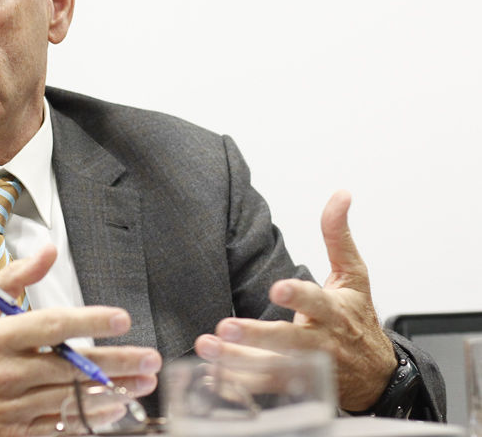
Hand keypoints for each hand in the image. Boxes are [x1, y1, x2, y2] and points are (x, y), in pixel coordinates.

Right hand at [0, 245, 161, 435]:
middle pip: (70, 367)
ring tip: (143, 384)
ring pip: (70, 400)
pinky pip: (59, 427)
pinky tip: (115, 408)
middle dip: (116, 363)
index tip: (121, 319)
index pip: (50, 326)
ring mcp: (9, 408)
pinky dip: (89, 419)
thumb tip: (48, 251)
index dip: (89, 322)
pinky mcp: (13, 434)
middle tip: (150, 358)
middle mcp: (4, 373)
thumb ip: (15, 276)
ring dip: (113, 393)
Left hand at [194, 190, 396, 410]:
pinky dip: (238, 387)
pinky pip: (265, 391)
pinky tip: (210, 378)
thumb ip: (338, 236)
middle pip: (289, 341)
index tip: (277, 289)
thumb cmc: (358, 319)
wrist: (378, 376)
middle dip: (257, 336)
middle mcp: (320, 342)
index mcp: (334, 312)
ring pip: (272, 369)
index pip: (316, 301)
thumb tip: (340, 195)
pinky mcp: (296, 388)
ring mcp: (308, 369)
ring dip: (237, 362)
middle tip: (226, 327)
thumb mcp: (354, 276)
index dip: (297, 296)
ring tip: (207, 349)